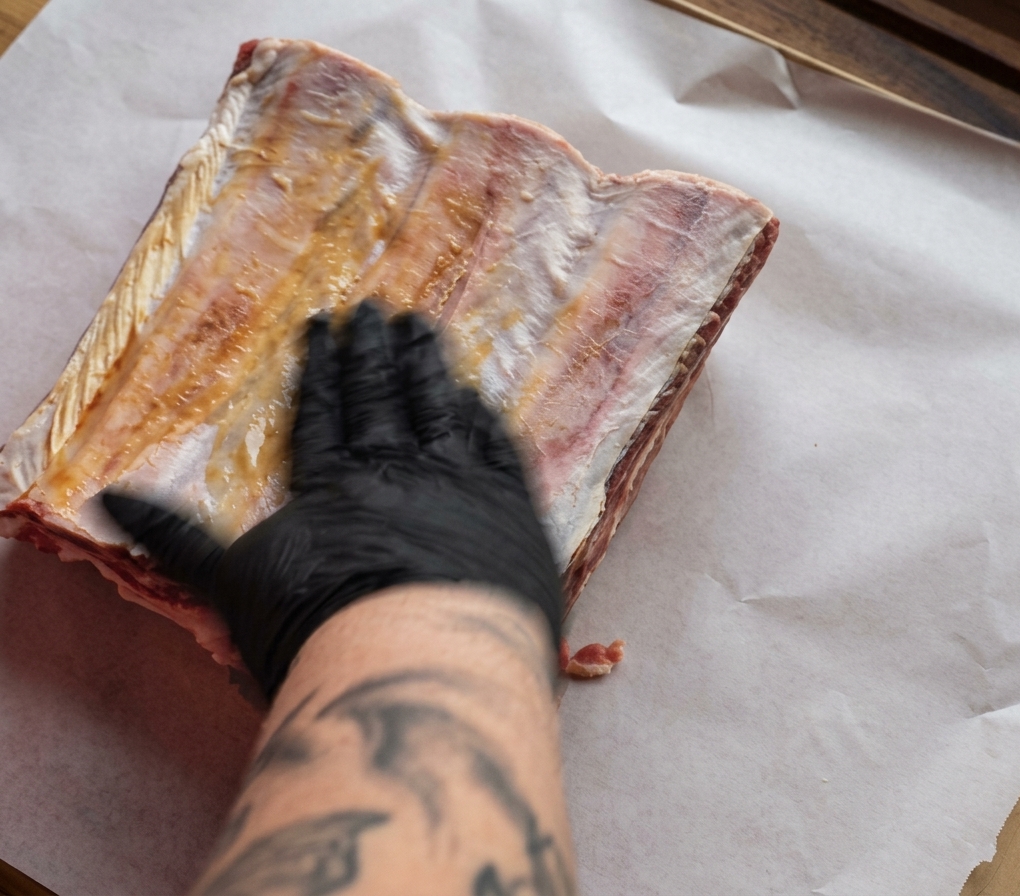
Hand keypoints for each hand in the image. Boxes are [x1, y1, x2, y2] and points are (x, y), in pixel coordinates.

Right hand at [103, 302, 562, 698]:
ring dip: (426, 366)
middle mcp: (393, 470)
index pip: (323, 413)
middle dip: (372, 352)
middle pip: (380, 399)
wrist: (419, 660)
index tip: (323, 327)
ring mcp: (456, 483)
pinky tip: (476, 395)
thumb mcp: (232, 588)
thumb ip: (178, 542)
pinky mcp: (511, 507)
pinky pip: (496, 446)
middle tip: (374, 309)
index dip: (323, 369)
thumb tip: (105, 497)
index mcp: (330, 484)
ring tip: (420, 328)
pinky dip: (483, 418)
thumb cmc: (318, 632)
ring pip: (437, 408)